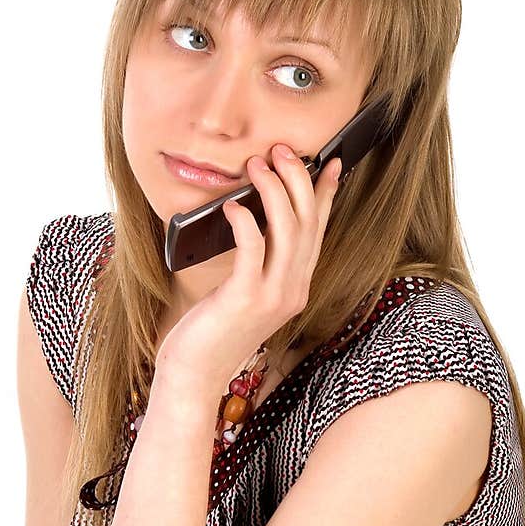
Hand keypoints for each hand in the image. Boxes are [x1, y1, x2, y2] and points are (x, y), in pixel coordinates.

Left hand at [157, 143, 342, 395]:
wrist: (195, 375)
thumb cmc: (211, 330)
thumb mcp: (243, 291)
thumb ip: (258, 261)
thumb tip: (253, 214)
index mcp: (296, 286)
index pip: (319, 231)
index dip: (326, 194)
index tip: (329, 162)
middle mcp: (293, 289)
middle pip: (309, 223)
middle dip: (298, 179)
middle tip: (280, 150)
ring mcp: (273, 296)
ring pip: (288, 230)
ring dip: (274, 190)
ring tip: (256, 165)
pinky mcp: (246, 299)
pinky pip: (253, 249)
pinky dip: (246, 221)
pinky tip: (232, 205)